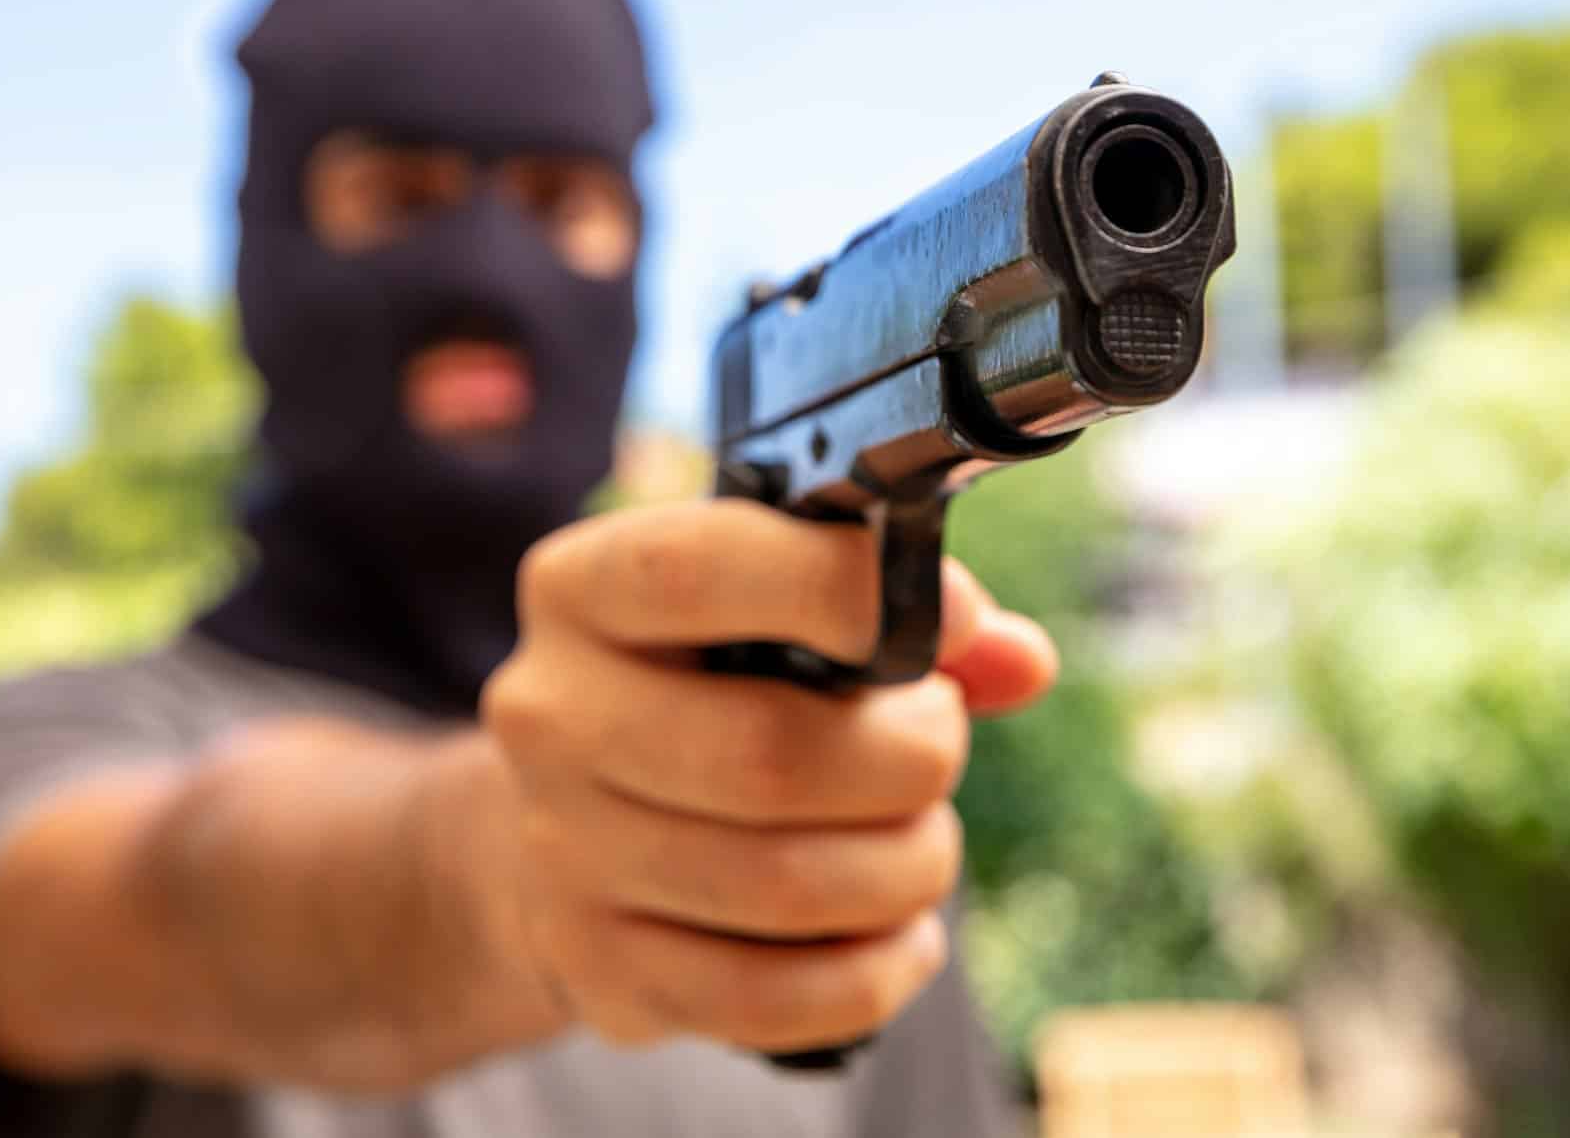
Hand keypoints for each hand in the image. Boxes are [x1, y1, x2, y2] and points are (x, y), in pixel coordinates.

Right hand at [478, 499, 1056, 1053]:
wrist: (575, 821)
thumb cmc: (716, 685)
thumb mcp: (784, 610)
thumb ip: (904, 612)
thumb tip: (1020, 663)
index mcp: (582, 589)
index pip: (699, 571)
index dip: (846, 588)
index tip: (951, 618)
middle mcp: (550, 717)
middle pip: (768, 755)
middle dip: (909, 759)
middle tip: (938, 750)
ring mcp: (563, 854)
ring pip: (784, 886)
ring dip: (906, 867)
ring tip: (922, 840)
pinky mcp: (600, 970)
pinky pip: (772, 999)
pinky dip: (875, 972)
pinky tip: (903, 936)